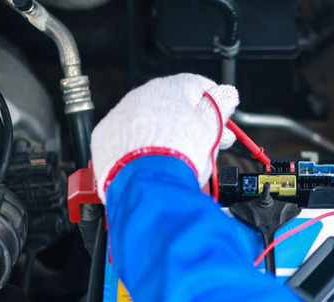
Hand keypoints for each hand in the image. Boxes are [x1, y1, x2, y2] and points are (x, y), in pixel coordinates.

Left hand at [91, 73, 238, 202]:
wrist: (146, 184)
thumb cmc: (180, 156)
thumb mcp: (211, 130)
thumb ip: (219, 108)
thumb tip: (227, 94)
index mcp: (170, 88)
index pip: (198, 85)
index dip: (214, 101)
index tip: (222, 117)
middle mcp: (142, 95)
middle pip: (172, 104)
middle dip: (191, 121)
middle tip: (207, 143)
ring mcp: (121, 115)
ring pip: (148, 119)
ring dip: (164, 132)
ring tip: (179, 157)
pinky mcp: (105, 136)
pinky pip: (128, 135)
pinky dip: (140, 145)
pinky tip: (153, 161)